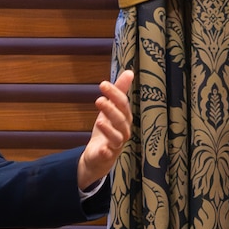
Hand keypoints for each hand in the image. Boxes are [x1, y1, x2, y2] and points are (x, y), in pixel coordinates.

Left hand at [76, 70, 134, 190]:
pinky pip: (109, 154)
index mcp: (124, 118)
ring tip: (100, 121)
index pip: (123, 104)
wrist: (98, 156)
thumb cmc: (107, 130)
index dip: (115, 94)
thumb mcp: (110, 109)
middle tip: (99, 100)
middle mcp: (123, 131)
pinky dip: (106, 152)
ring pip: (117, 137)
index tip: (103, 84)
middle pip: (121, 120)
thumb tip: (129, 72)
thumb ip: (119, 92)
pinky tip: (102, 148)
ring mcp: (116, 145)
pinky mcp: (107, 156)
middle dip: (111, 110)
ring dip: (109, 129)